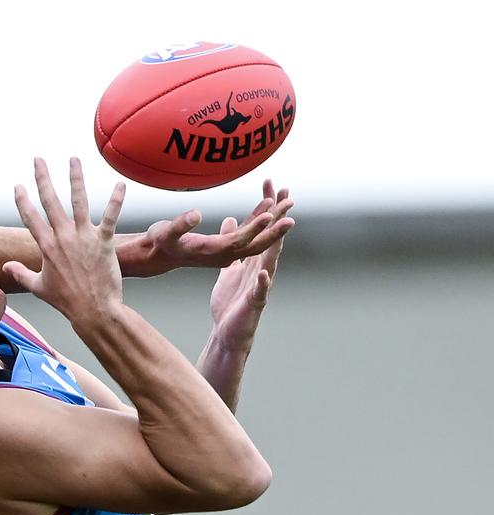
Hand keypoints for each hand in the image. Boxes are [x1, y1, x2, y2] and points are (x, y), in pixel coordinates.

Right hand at [4, 157, 125, 325]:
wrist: (93, 310)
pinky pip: (110, 216)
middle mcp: (63, 238)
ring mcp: (83, 238)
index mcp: (46, 247)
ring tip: (73, 160)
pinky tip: (120, 184)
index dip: (23, 200)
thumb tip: (6, 267)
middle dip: (43, 178)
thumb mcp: (39, 287)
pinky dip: (116, 200)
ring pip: (78, 201)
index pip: (30, 218)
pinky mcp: (104, 242)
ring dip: (76, 179)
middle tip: (38, 160)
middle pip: (50, 202)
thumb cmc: (67, 301)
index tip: (18, 186)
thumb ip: (21, 274)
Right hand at [123, 180, 294, 277]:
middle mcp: (222, 254)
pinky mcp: (225, 245)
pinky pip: (246, 233)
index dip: (254, 228)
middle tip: (291, 211)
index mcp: (211, 252)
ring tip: (287, 203)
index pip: (239, 241)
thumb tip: (196, 214)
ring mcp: (225, 251)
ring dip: (272, 222)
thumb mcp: (164, 233)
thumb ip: (180, 225)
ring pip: (254, 238)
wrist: (157, 255)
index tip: (269, 214)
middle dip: (274, 228)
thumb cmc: (159, 242)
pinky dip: (258, 219)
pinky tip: (266, 205)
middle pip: (254, 243)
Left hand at [207, 184, 290, 350]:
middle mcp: (261, 268)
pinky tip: (263, 272)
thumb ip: (231, 245)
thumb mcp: (227, 266)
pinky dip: (262, 282)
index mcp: (252, 259)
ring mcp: (259, 285)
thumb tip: (232, 221)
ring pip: (271, 260)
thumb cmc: (230, 300)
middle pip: (271, 239)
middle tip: (287, 194)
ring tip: (287, 225)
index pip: (262, 230)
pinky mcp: (254, 302)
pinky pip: (259, 291)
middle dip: (280, 218)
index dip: (267, 208)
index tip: (271, 184)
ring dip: (278, 243)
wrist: (228, 329)